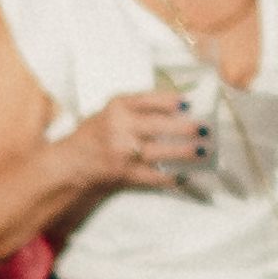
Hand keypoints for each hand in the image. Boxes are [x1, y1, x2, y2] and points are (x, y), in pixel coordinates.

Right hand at [74, 87, 203, 194]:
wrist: (72, 164)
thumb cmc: (95, 135)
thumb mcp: (111, 112)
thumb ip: (139, 107)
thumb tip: (180, 108)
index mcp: (117, 107)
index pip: (147, 100)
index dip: (170, 101)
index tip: (189, 103)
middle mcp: (119, 128)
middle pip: (158, 126)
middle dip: (185, 128)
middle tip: (205, 128)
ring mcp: (122, 153)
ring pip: (159, 152)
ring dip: (184, 153)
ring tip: (202, 151)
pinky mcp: (125, 174)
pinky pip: (153, 177)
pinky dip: (170, 178)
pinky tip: (185, 175)